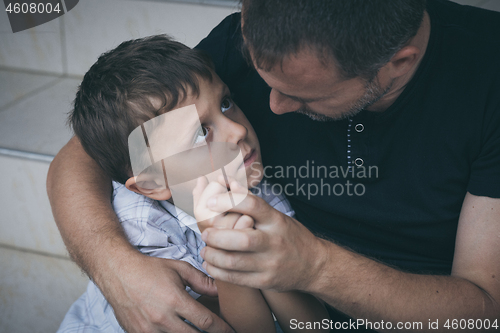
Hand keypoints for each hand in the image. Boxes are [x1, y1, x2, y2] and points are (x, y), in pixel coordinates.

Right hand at [97, 252, 233, 332]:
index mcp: (175, 300)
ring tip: (199, 331)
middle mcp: (162, 318)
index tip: (231, 330)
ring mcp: (148, 330)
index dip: (222, 329)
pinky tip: (180, 331)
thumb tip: (221, 290)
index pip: (206, 322)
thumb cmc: (150, 269)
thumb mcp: (179, 269)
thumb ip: (202, 281)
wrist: (117, 272)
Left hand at [200, 181, 328, 292]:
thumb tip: (229, 182)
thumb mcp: (276, 216)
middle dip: (217, 236)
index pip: (252, 205)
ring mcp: (270, 263)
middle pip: (241, 239)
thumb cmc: (290, 236)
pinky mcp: (265, 281)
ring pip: (234, 261)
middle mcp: (274, 241)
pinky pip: (235, 278)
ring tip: (205, 250)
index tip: (211, 201)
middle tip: (205, 233)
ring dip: (213, 255)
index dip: (228, 201)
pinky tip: (210, 264)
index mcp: (276, 221)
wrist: (314, 266)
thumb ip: (252, 202)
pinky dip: (217, 271)